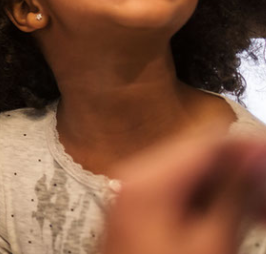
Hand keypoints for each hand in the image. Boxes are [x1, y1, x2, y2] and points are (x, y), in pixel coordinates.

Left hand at [101, 133, 265, 253]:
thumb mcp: (211, 242)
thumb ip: (234, 194)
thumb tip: (256, 156)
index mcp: (147, 179)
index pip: (205, 144)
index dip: (247, 148)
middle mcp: (134, 179)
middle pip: (198, 159)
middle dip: (241, 170)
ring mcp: (134, 197)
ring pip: (193, 178)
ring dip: (231, 188)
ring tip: (263, 209)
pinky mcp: (139, 215)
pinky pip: (180, 197)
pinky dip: (212, 203)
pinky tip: (241, 217)